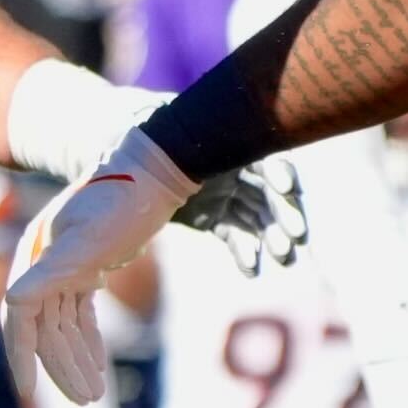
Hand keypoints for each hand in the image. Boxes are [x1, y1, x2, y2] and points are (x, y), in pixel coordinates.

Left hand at [0, 58, 305, 270]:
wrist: (112, 156)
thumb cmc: (124, 138)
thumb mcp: (135, 136)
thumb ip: (148, 148)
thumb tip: (144, 154)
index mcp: (218, 137)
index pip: (256, 151)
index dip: (276, 170)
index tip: (288, 189)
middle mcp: (228, 163)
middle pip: (266, 188)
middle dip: (283, 212)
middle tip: (295, 238)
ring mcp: (224, 190)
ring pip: (258, 214)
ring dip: (273, 236)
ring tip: (284, 260)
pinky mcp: (214, 215)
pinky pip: (236, 234)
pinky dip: (246, 251)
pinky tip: (252, 271)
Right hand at [3, 127, 193, 401]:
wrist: (153, 173)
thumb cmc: (122, 202)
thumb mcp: (89, 240)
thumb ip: (52, 271)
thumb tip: (13, 300)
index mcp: (33, 257)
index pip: (20, 318)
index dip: (22, 356)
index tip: (29, 393)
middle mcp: (41, 264)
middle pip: (44, 329)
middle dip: (62, 366)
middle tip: (87, 400)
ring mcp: (62, 267)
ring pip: (63, 326)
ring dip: (76, 359)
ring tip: (94, 393)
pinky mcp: (85, 269)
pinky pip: (79, 315)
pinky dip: (87, 340)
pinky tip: (98, 365)